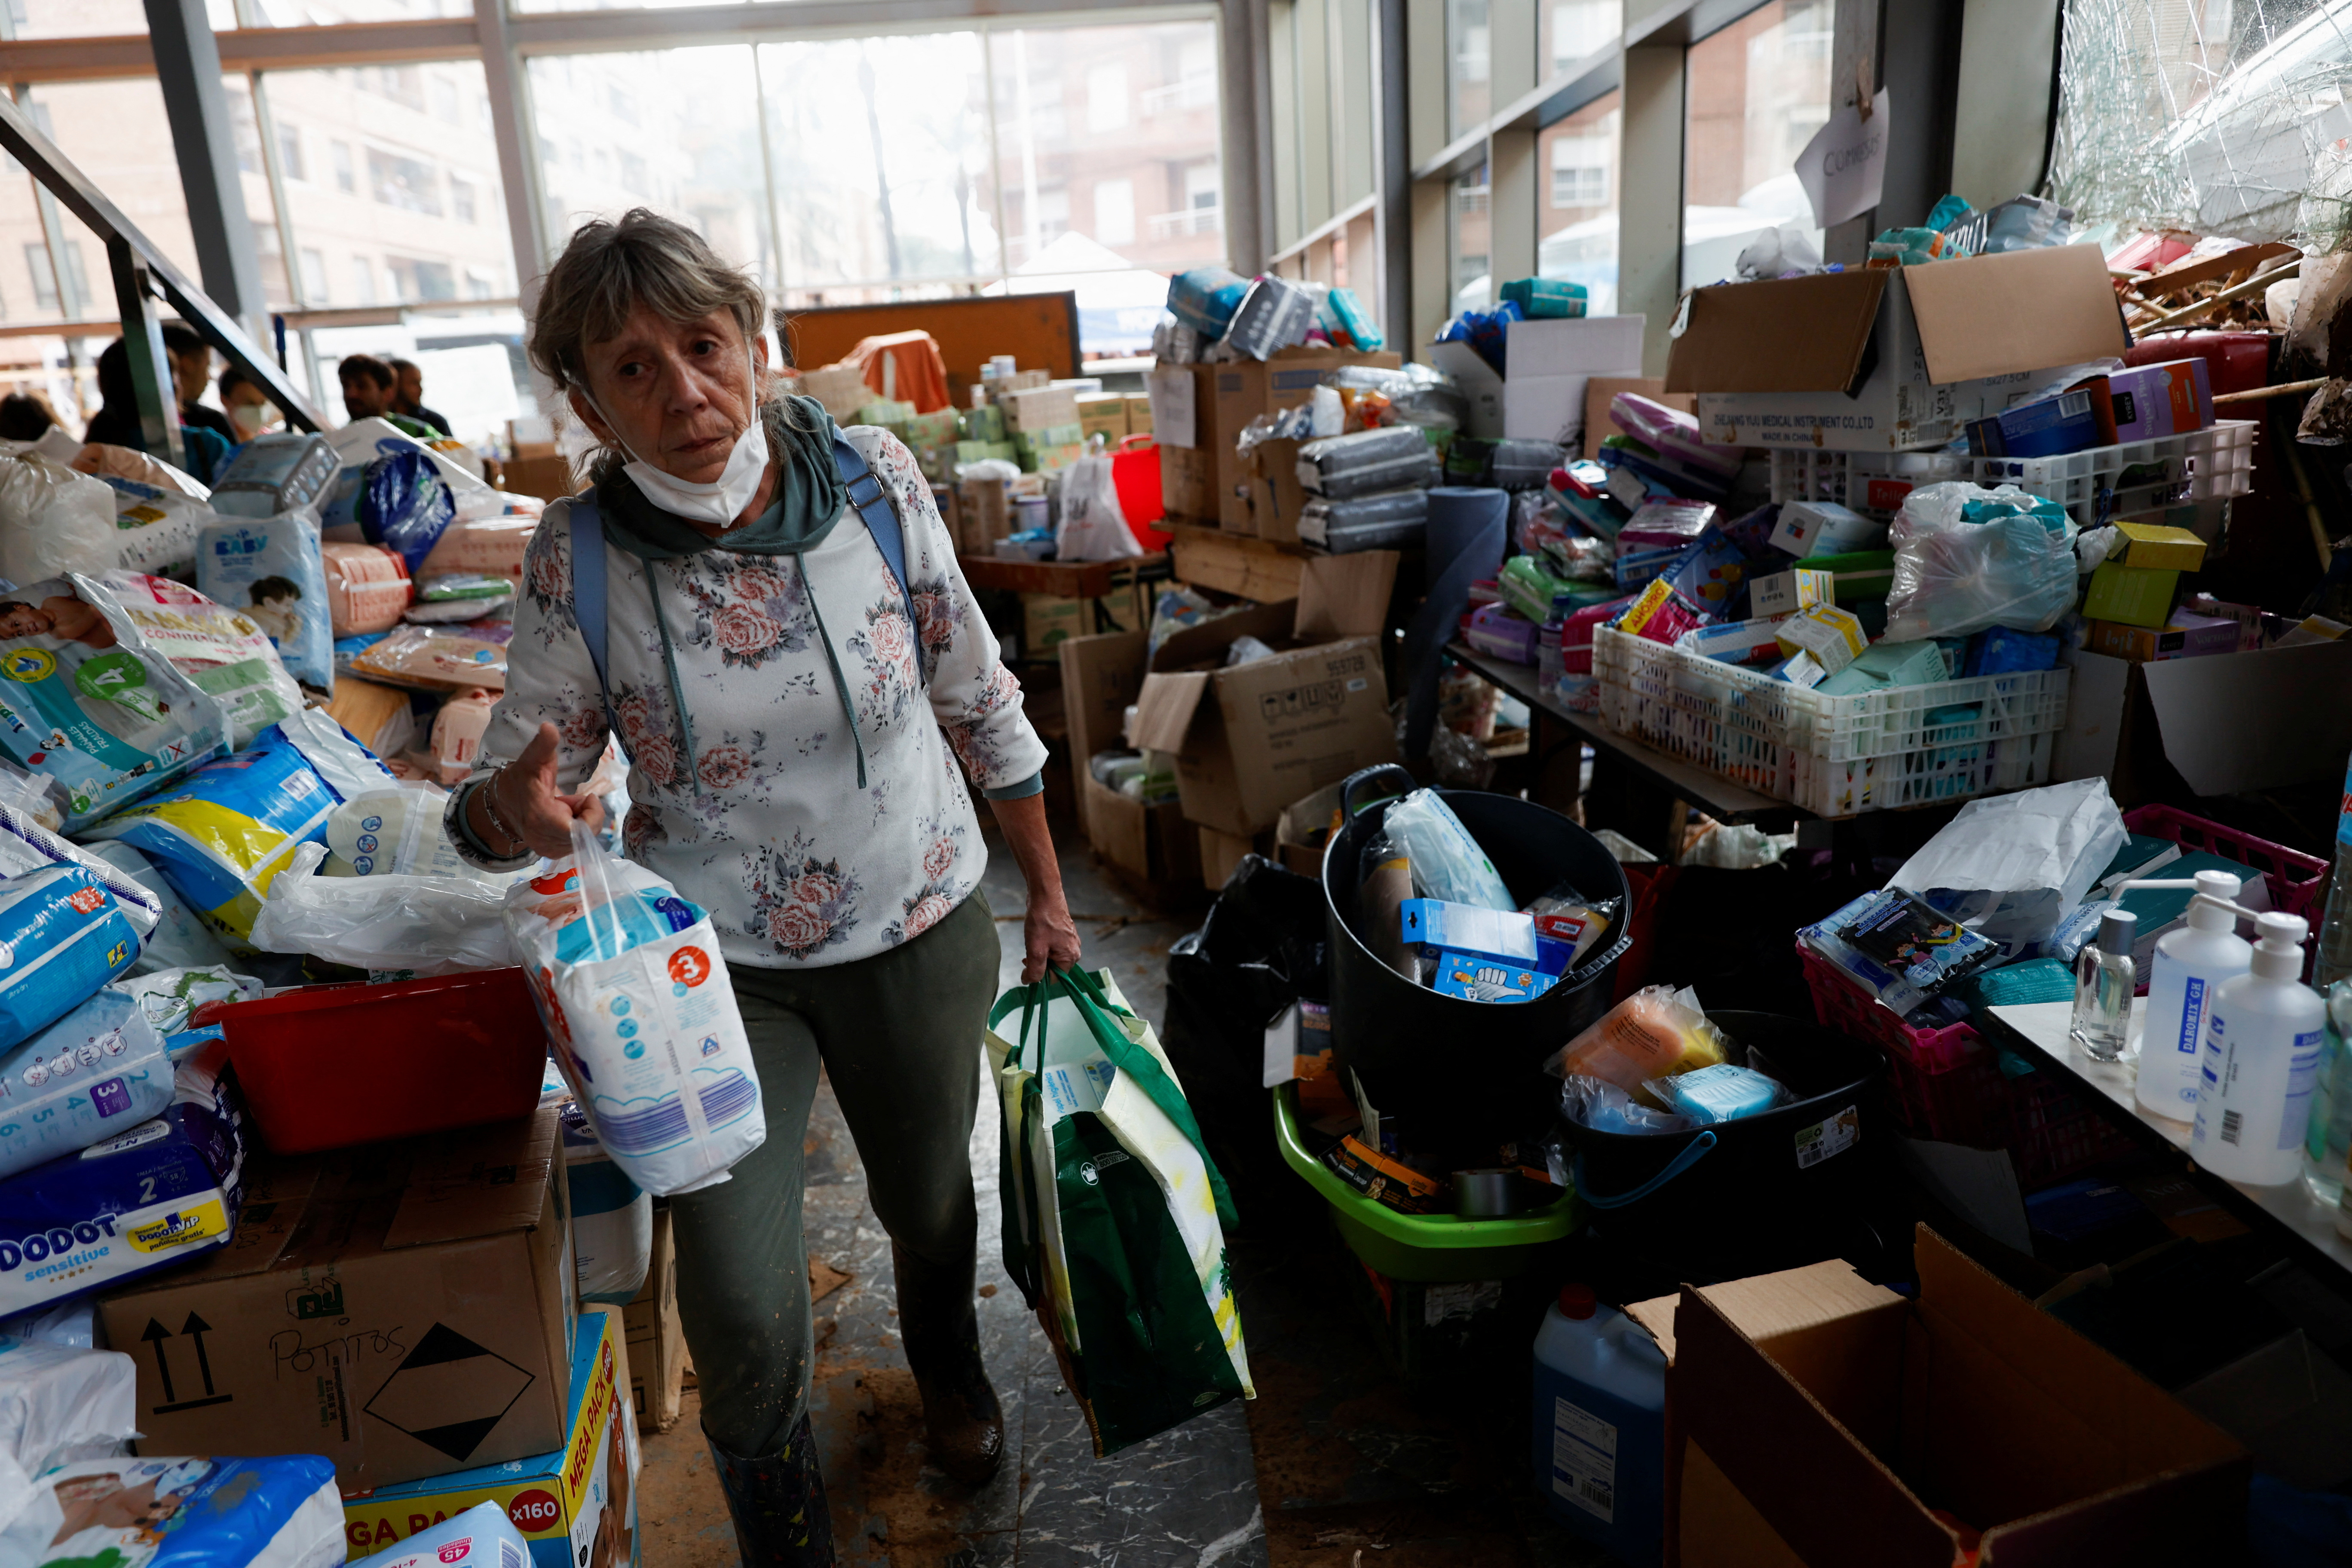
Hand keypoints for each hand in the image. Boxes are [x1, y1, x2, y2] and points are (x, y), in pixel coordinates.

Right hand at [489, 722, 606, 858]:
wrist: (504, 802)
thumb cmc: (523, 779)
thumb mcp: (533, 759)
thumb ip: (543, 745)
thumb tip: (548, 726)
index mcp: (540, 817)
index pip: (581, 830)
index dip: (591, 814)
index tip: (587, 796)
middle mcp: (543, 839)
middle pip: (586, 833)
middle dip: (585, 813)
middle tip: (570, 799)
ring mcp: (546, 849)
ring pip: (583, 838)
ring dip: (580, 820)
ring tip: (563, 806)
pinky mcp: (550, 853)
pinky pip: (577, 843)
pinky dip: (575, 829)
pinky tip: (561, 817)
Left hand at [1021, 882, 1081, 984]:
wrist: (1045, 894)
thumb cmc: (1041, 921)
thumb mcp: (1036, 950)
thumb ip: (1034, 970)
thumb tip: (1029, 982)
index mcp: (1071, 957)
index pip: (1055, 979)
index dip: (1039, 977)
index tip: (1027, 967)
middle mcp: (1074, 951)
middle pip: (1054, 968)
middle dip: (1039, 964)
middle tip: (1026, 955)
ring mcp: (1070, 941)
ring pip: (1052, 957)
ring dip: (1039, 955)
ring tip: (1031, 943)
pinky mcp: (1065, 934)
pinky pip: (1053, 948)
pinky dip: (1042, 947)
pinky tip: (1036, 937)